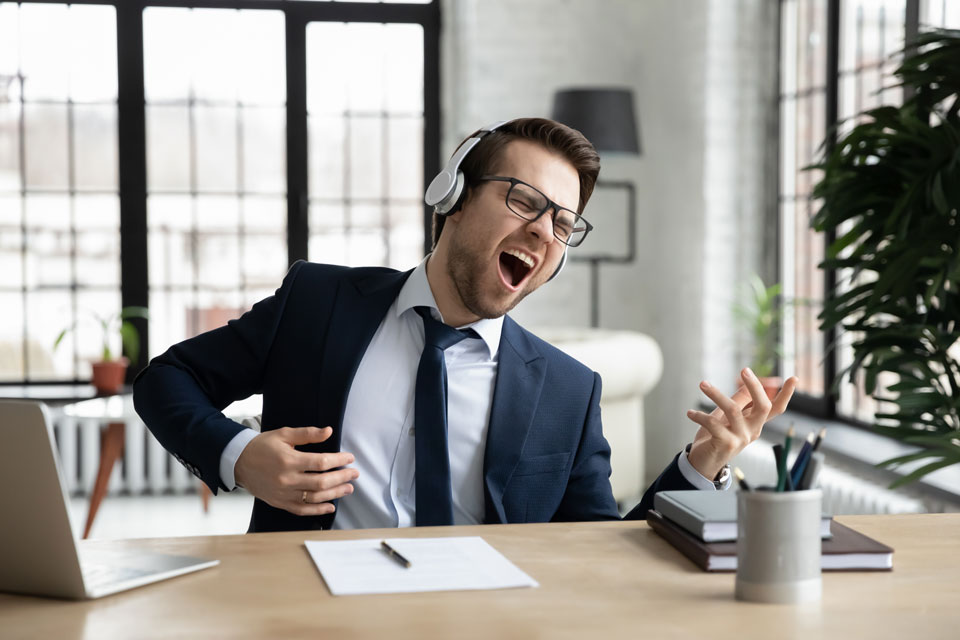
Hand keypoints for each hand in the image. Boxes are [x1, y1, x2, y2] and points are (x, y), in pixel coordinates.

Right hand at [234, 426, 358, 515]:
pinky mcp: (280, 502)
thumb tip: (329, 431)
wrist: (238, 462)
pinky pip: (302, 510)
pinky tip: (331, 506)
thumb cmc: (262, 446)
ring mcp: (283, 493)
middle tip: (354, 474)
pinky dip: (318, 510)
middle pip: (321, 482)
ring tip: (348, 488)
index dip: (339, 460)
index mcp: (289, 460)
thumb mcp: (284, 434)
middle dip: (342, 478)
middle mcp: (287, 479)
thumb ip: (307, 434)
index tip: (350, 458)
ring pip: (314, 498)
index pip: (321, 462)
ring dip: (334, 494)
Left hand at [685, 369, 798, 480]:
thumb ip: (738, 400)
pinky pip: (713, 424)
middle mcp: (752, 430)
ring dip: (716, 394)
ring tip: (702, 384)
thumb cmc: (715, 435)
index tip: (794, 378)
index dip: (786, 394)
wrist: (703, 463)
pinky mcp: (726, 444)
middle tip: (744, 370)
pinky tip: (690, 413)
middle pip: (763, 407)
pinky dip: (699, 415)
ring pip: (733, 410)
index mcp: (755, 422)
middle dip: (756, 387)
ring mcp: (741, 438)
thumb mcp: (727, 415)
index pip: (776, 408)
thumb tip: (747, 381)